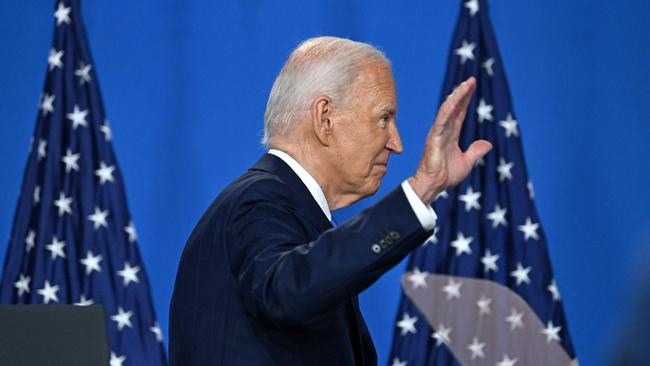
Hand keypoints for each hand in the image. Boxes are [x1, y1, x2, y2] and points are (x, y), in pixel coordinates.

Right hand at [408, 77, 491, 204]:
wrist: (435, 185)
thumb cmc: (446, 175)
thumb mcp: (467, 162)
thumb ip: (476, 151)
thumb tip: (487, 143)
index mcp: (451, 134)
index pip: (460, 112)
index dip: (466, 99)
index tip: (472, 86)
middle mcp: (444, 130)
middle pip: (454, 107)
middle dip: (462, 93)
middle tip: (471, 80)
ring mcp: (438, 132)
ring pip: (447, 110)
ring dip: (457, 97)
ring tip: (465, 85)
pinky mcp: (434, 137)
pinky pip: (441, 120)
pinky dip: (448, 109)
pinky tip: (455, 100)